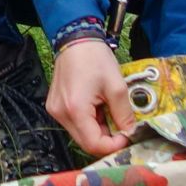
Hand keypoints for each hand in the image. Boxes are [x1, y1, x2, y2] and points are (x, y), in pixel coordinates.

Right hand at [46, 39, 134, 155]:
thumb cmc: (95, 58)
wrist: (75, 39)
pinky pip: (74, 123)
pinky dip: (88, 121)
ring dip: (97, 130)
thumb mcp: (116, 86)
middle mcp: (61, 114)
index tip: (127, 135)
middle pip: (85, 142)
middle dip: (106, 139)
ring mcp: (55, 110)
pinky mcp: (55, 106)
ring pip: (80, 134)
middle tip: (120, 125)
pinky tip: (96, 106)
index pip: (94, 144)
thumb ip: (124, 114)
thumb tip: (130, 133)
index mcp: (75, 109)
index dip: (113, 145)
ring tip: (107, 111)